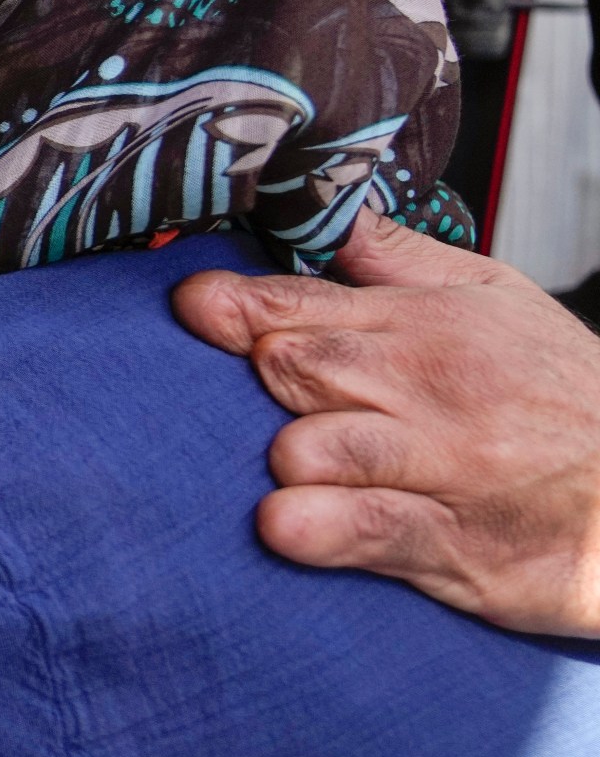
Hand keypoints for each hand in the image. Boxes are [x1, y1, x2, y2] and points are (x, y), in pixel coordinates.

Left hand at [172, 210, 599, 637]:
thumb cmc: (565, 397)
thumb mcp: (497, 300)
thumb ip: (397, 263)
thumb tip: (324, 212)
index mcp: (425, 328)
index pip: (300, 306)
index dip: (235, 307)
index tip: (193, 305)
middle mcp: (426, 393)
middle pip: (293, 370)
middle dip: (259, 381)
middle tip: (263, 397)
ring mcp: (438, 469)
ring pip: (318, 445)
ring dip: (287, 455)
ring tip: (290, 469)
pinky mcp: (451, 544)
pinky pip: (367, 527)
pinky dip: (318, 527)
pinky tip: (284, 523)